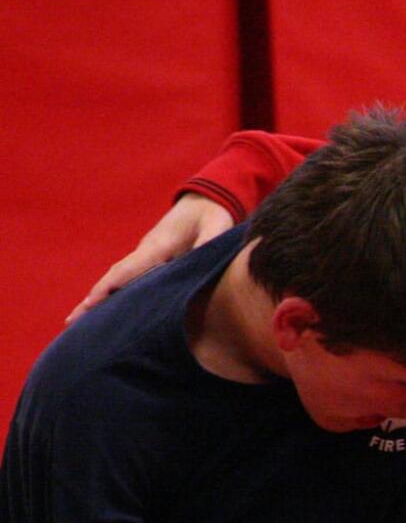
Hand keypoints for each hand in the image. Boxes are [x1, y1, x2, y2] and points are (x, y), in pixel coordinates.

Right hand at [66, 193, 233, 322]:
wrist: (204, 200)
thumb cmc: (211, 215)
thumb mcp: (217, 226)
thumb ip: (211, 241)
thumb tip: (205, 256)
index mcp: (158, 246)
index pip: (127, 270)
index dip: (108, 287)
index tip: (90, 304)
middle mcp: (146, 251)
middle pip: (114, 278)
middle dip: (93, 299)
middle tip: (71, 323)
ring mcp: (147, 255)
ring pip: (119, 280)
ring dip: (100, 299)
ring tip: (80, 323)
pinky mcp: (152, 259)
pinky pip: (129, 279)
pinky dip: (114, 293)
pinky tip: (108, 311)